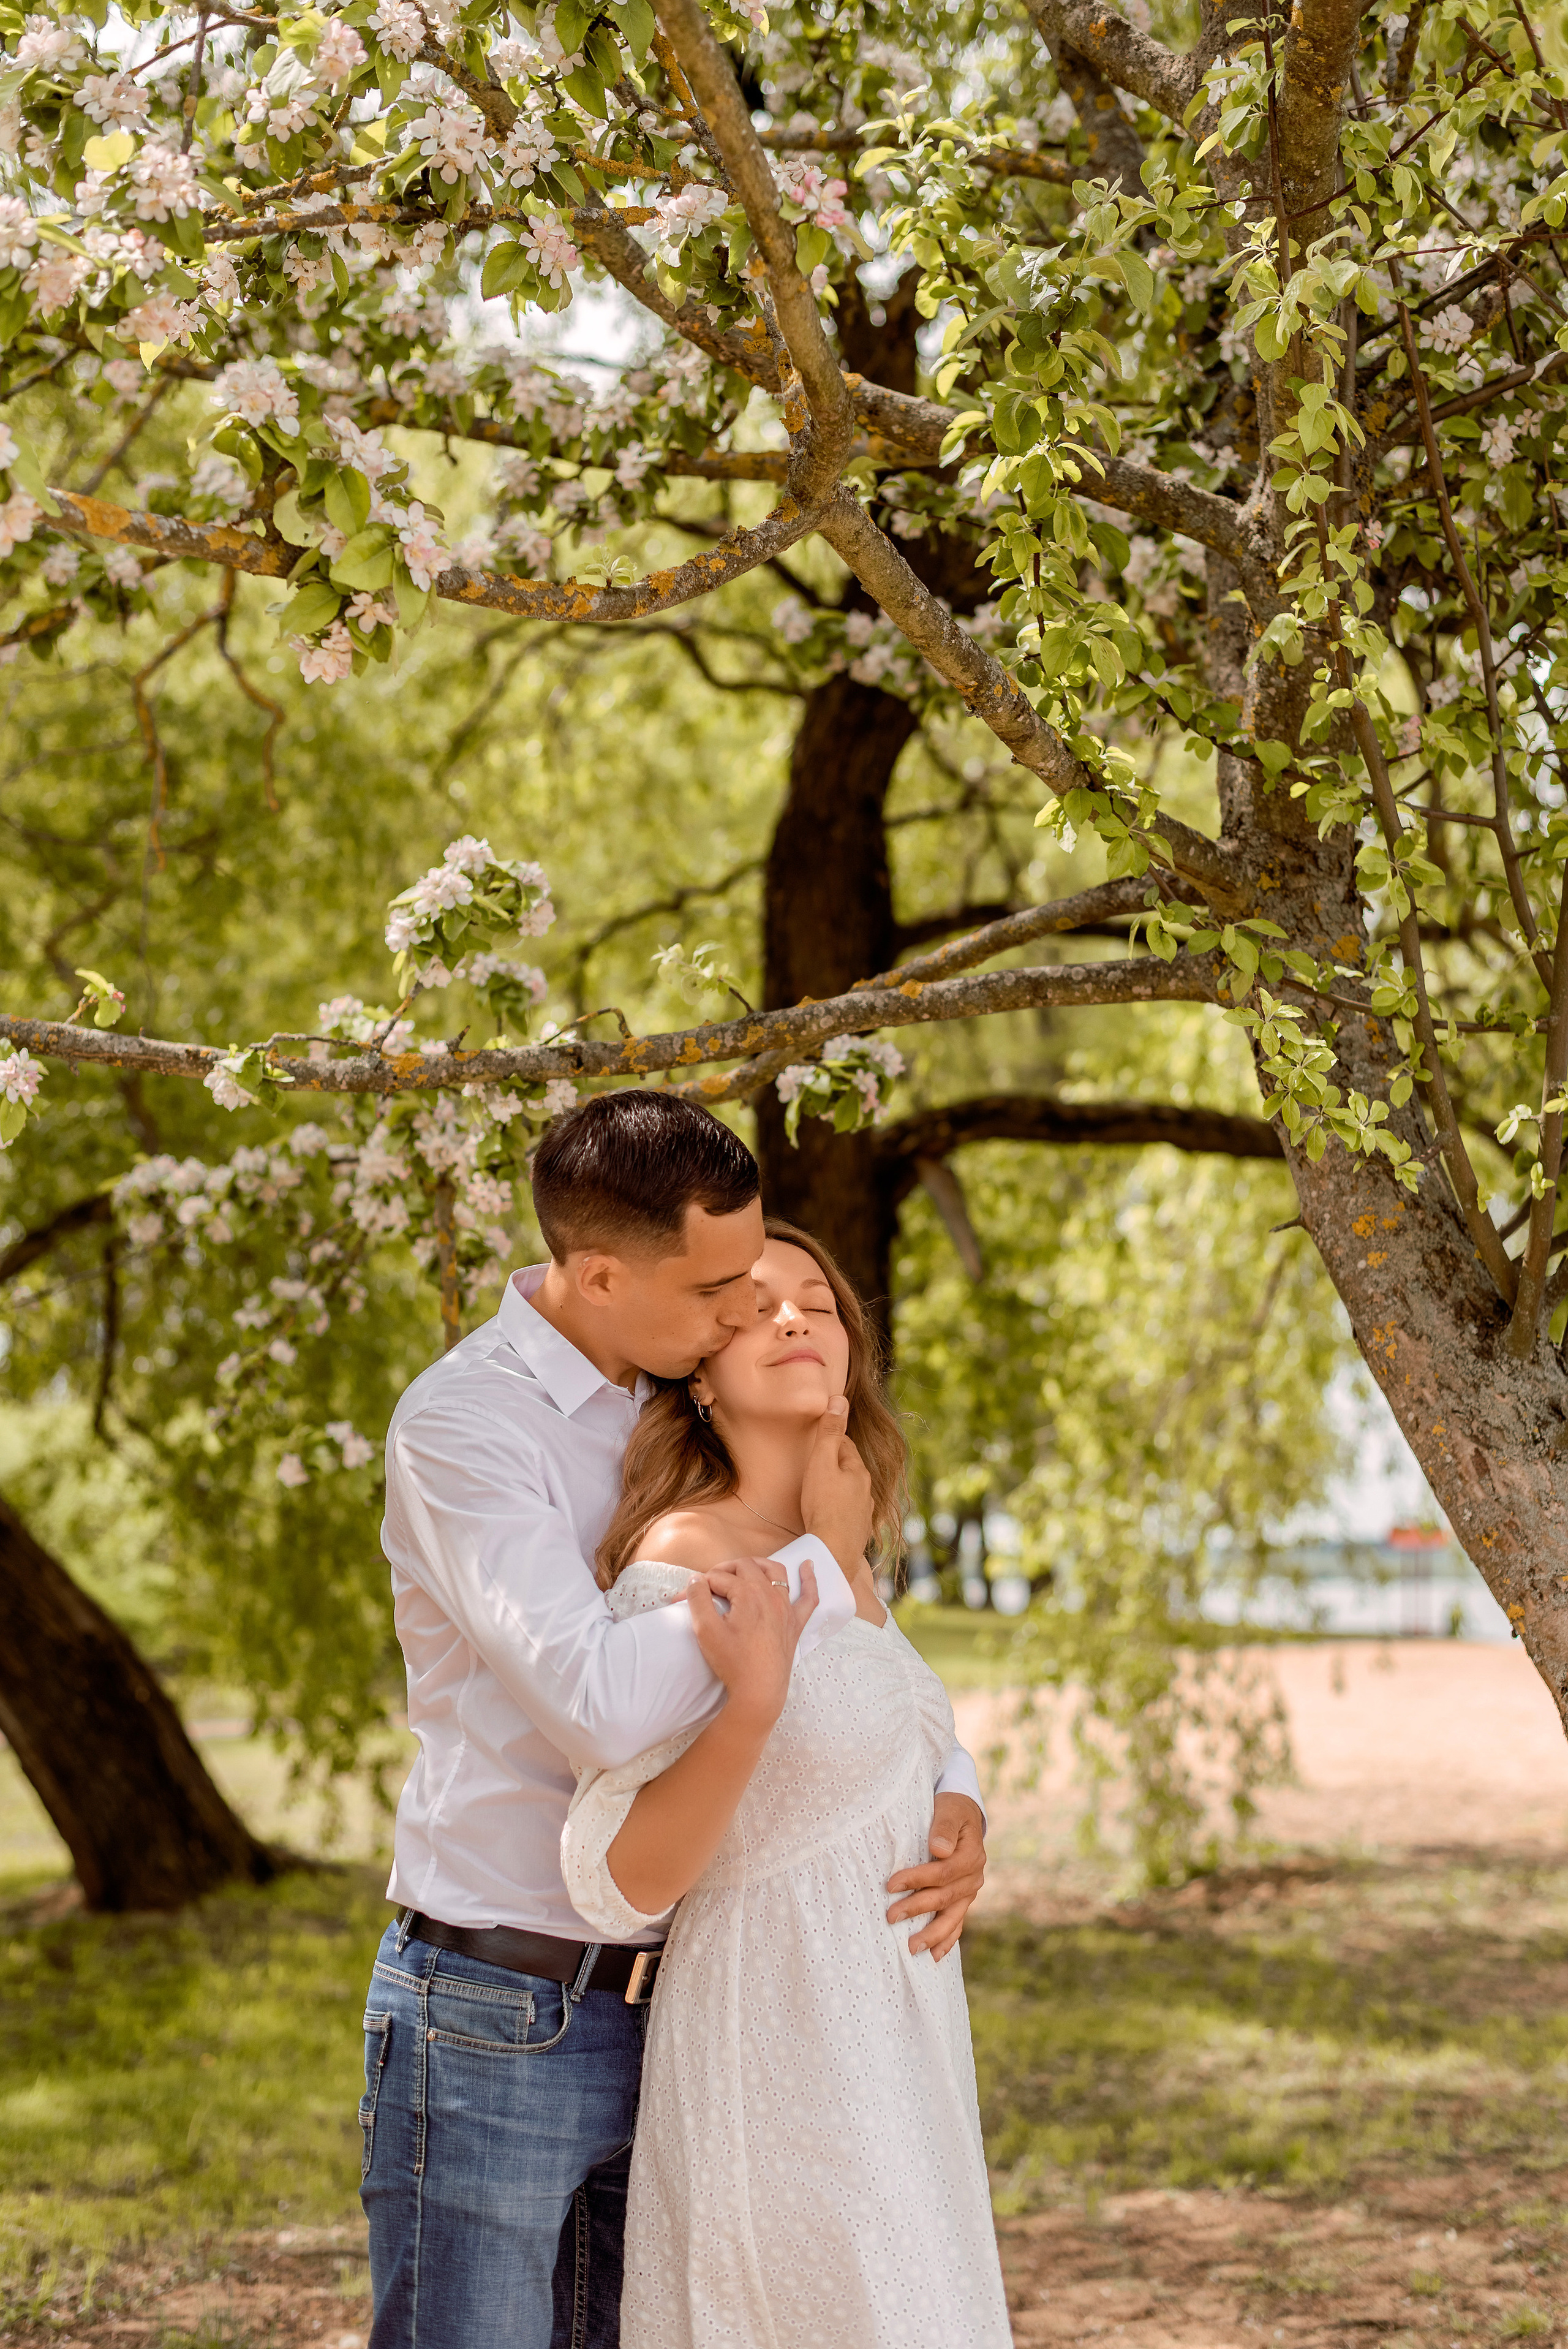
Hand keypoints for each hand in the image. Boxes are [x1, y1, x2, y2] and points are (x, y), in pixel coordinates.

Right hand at [687, 1554, 818, 1730]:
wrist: (759, 1692)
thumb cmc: (732, 1662)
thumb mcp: (706, 1630)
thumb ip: (698, 1600)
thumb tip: (696, 1579)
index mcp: (748, 1594)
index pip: (719, 1578)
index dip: (698, 1586)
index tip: (682, 1599)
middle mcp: (770, 1595)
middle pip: (746, 1567)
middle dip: (724, 1570)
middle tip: (708, 1584)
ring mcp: (786, 1608)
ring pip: (775, 1573)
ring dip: (758, 1565)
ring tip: (744, 1567)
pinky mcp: (795, 1623)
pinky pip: (808, 1597)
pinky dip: (809, 1580)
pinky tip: (808, 1567)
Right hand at [800, 1399, 872, 1574]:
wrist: (831, 1552)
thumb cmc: (823, 1505)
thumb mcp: (822, 1462)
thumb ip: (830, 1432)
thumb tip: (840, 1400)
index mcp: (859, 1472)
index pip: (845, 1447)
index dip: (832, 1440)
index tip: (821, 1437)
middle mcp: (867, 1492)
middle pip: (850, 1471)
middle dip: (836, 1465)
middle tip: (818, 1463)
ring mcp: (864, 1515)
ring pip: (851, 1494)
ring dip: (840, 1489)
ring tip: (823, 1490)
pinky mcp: (857, 1534)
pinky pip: (848, 1515)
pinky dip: (839, 1511)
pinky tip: (830, 1516)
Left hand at [886, 1793, 985, 1961]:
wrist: (964, 1815)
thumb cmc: (951, 1809)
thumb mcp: (949, 1809)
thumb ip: (944, 1827)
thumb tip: (939, 1849)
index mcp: (971, 1855)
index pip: (942, 1873)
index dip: (917, 1879)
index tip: (891, 1885)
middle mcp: (974, 1877)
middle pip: (944, 1897)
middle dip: (917, 1908)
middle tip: (890, 1917)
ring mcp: (970, 1891)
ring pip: (952, 1917)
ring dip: (932, 1934)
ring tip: (911, 1949)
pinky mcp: (963, 1900)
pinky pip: (957, 1923)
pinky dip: (947, 1940)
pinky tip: (933, 1955)